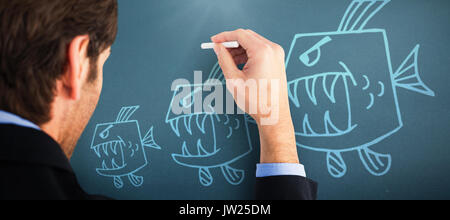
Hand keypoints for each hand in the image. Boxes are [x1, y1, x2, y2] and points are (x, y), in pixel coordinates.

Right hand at [212, 29, 298, 163]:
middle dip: (231, 42)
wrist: (274, 115)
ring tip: (228, 61)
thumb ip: (224, 60)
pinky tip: (239, 64)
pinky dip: (248, 54)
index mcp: (262, 52)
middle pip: (247, 37)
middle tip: (218, 50)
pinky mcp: (277, 60)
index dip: (224, 37)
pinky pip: (260, 50)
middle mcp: (272, 49)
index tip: (213, 41)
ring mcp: (277, 54)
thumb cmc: (257, 101)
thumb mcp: (234, 80)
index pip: (240, 35)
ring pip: (253, 43)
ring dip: (239, 49)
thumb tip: (218, 48)